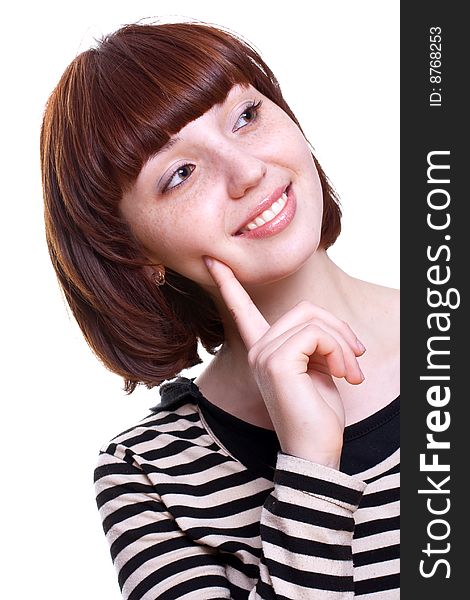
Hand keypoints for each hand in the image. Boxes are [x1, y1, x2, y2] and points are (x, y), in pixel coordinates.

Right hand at [203, 256, 364, 468]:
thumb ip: (316, 341)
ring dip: (343, 345)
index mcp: (264, 350)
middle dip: (339, 331)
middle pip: (305, 310)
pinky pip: (317, 335)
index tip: (212, 260)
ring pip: (314, 320)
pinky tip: (345, 376)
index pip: (242, 310)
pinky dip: (340, 351)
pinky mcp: (276, 361)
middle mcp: (258, 349)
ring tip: (352, 373)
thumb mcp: (320, 368)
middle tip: (357, 361)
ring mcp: (264, 354)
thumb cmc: (319, 414)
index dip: (228, 283)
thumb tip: (330, 327)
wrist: (316, 452)